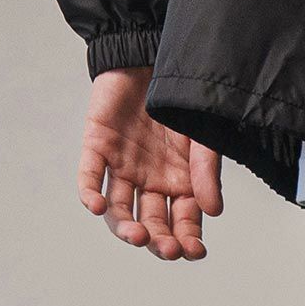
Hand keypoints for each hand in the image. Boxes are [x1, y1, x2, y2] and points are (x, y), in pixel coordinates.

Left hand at [77, 68, 222, 260]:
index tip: (193, 251)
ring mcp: (123, 168)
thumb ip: (206, 173)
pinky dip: (91, 194)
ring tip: (137, 235)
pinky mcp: (97, 147)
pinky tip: (97, 207)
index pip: (183, 225)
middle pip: (152, 224)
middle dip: (160, 241)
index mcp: (180, 186)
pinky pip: (90, 177)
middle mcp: (150, 183)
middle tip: (168, 249)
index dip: (187, 241)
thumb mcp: (203, 138)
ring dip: (126, 228)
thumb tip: (213, 212)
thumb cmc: (182, 99)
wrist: (151, 54)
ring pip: (120, 209)